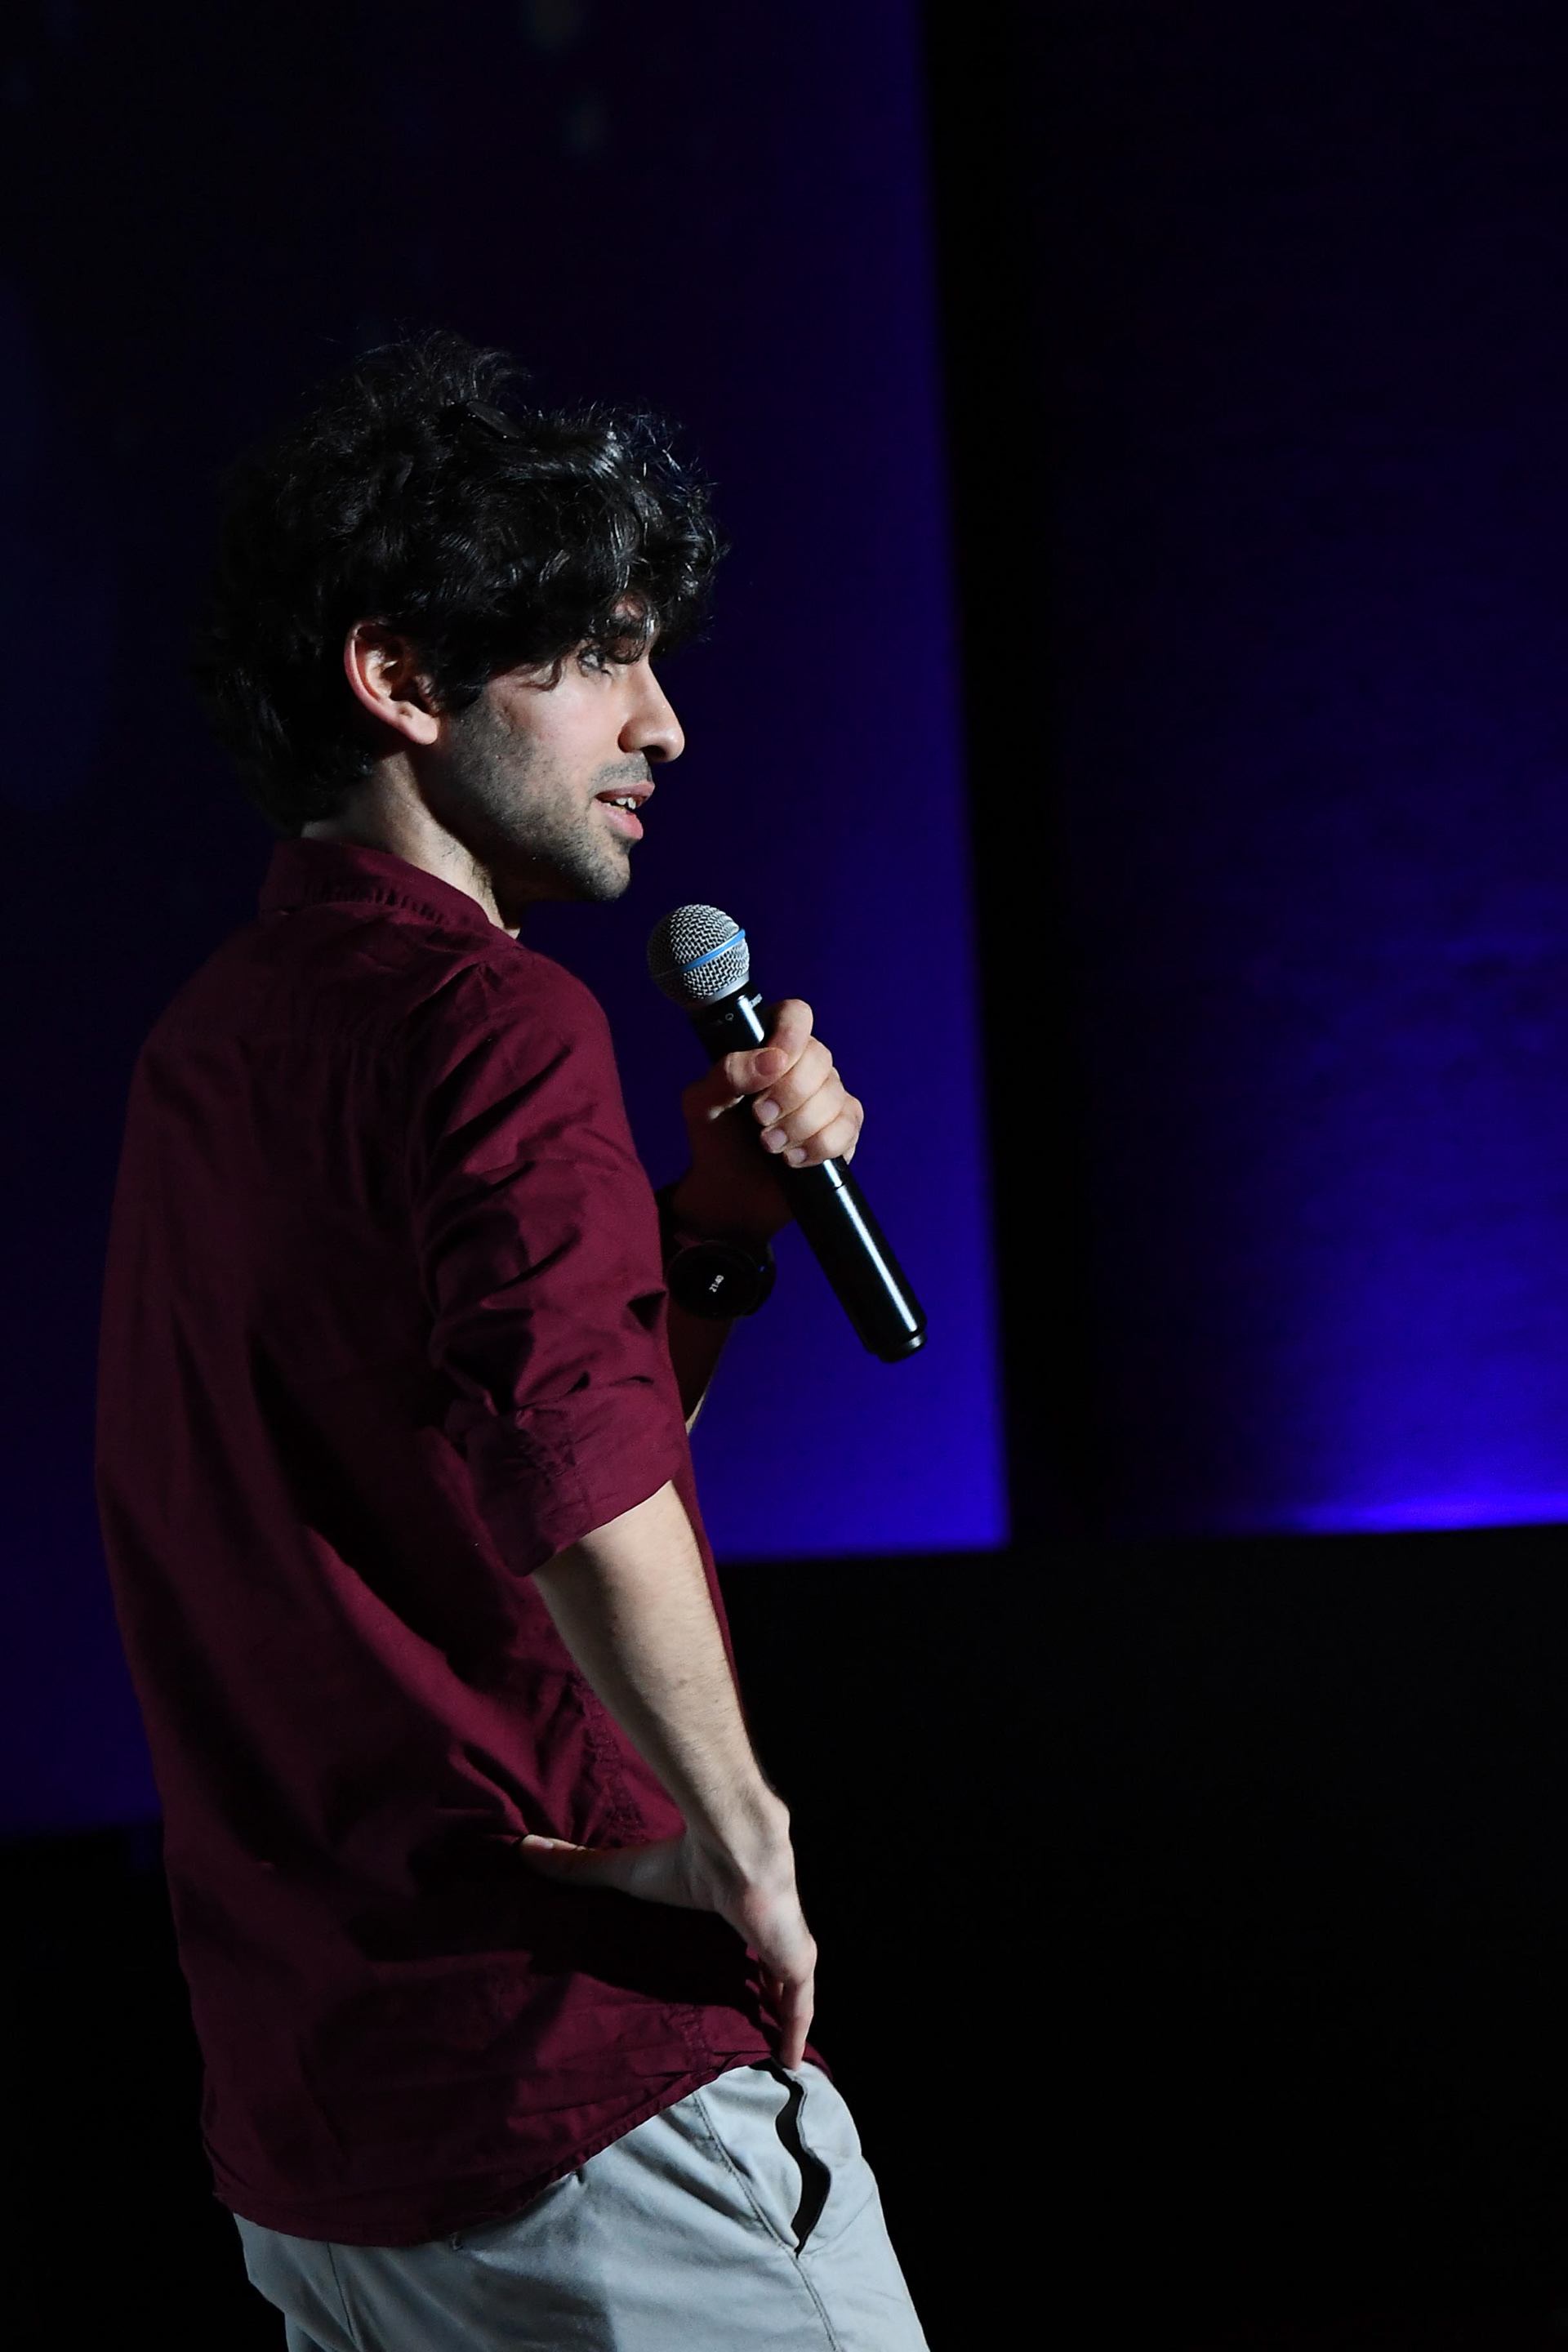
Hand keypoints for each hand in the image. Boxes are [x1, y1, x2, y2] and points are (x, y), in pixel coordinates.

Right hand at [519, 1821, 817, 2066]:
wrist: (733, 1848)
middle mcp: (766, 1927)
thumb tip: (525, 1847)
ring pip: (790, 1990)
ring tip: (775, 2050)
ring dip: (784, 2014)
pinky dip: (797, 2034)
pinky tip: (792, 2064)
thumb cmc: (684, 1860)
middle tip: (753, 2022)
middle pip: (770, 1967)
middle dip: (766, 1990)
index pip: (741, 1935)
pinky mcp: (797, 1961)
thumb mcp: (625, 1872)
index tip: (730, 1975)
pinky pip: (801, 2007)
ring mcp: (786, 1945)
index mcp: (734, 1906)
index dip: (740, 1955)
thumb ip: (580, 1866)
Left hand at [669, 999, 863, 1244]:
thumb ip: (728, 1073)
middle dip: (788, 1094)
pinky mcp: (842, 1131)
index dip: (792, 1033)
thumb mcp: (703, 1103)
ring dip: (797, 1126)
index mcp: (770, 1047)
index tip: (775, 1062)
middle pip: (819, 1058)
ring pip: (834, 1096)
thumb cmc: (715, 1139)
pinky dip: (819, 1146)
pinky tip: (793, 1159)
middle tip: (758, 1118)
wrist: (728, 1193)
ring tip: (769, 1145)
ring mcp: (827, 1098)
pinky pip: (847, 1127)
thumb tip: (774, 1059)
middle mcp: (804, 1066)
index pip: (796, 1015)